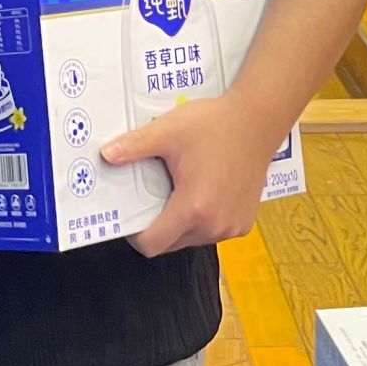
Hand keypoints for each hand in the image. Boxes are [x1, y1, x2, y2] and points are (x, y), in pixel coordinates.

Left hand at [105, 92, 292, 256]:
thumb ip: (135, 146)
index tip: (131, 215)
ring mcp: (232, 226)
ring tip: (181, 187)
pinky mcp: (244, 222)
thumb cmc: (217, 125)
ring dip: (180, 221)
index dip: (135, 234)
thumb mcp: (169, 131)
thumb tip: (107, 155)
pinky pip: (212, 231)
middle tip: (156, 192)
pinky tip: (204, 189)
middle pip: (170, 243)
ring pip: (191, 239)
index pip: (152, 245)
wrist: (259, 120)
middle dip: (157, 224)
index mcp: (193, 208)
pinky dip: (202, 218)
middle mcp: (215, 225)